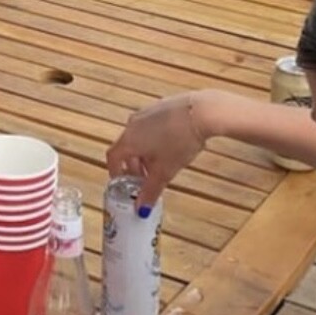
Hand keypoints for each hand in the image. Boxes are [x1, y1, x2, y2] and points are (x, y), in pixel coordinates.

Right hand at [106, 93, 206, 211]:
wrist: (203, 111)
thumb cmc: (180, 141)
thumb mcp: (165, 171)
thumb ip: (151, 191)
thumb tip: (141, 209)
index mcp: (129, 140)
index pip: (113, 157)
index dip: (116, 172)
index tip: (123, 183)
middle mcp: (133, 123)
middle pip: (127, 147)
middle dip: (134, 165)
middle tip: (146, 179)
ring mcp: (147, 112)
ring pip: (140, 136)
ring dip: (145, 152)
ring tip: (162, 164)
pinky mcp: (162, 105)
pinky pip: (152, 126)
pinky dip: (155, 138)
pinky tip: (173, 145)